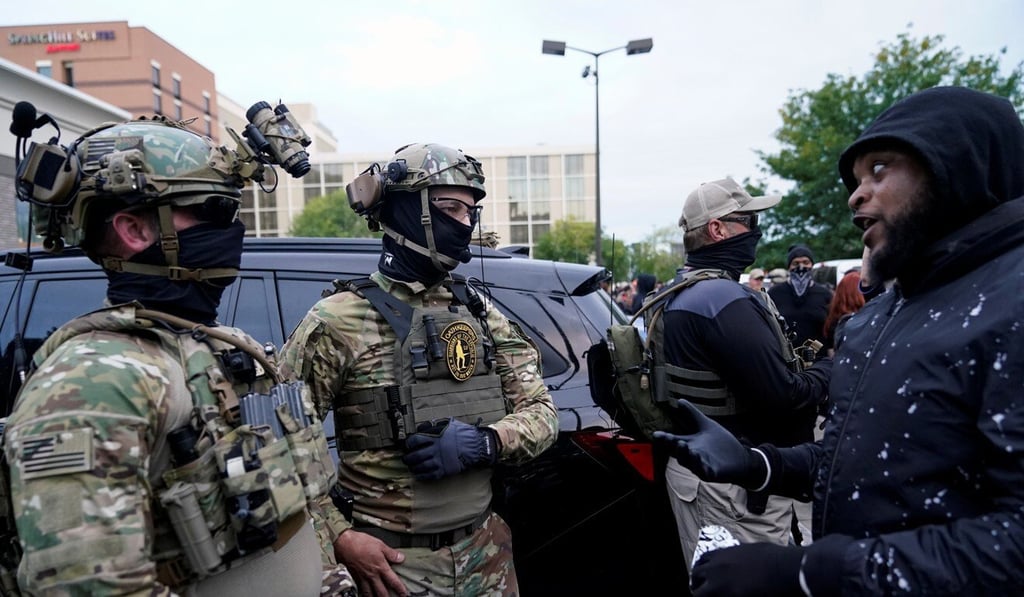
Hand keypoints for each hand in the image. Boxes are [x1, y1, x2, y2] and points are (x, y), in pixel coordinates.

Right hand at [334, 530, 407, 596]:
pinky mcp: (354, 578)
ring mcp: (362, 578)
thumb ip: (391, 553)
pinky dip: (364, 594)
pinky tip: (366, 595)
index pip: (393, 581)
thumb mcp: (380, 544)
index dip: (400, 589)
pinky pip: (360, 590)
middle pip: (382, 592)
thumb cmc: (360, 542)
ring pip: (370, 594)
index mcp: (380, 567)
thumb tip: (401, 558)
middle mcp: (372, 575)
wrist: (344, 542)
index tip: (404, 594)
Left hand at [402, 418, 498, 479]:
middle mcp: (435, 449)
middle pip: (415, 455)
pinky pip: (429, 475)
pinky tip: (418, 474)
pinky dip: (421, 476)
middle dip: (408, 458)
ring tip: (411, 467)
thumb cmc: (463, 433)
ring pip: (420, 467)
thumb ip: (434, 425)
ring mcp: (439, 461)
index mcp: (435, 437)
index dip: (409, 443)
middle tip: (406, 458)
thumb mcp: (448, 423)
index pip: (415, 440)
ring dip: (413, 467)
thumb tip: (422, 427)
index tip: (408, 445)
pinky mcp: (444, 470)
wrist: (477, 447)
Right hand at [652, 399, 766, 487]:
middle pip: (679, 453)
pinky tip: (699, 458)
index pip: (674, 442)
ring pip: (689, 463)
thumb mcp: (706, 426)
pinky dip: (700, 466)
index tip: (657, 434)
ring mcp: (701, 466)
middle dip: (674, 446)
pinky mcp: (712, 474)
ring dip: (686, 455)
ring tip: (683, 445)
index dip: (665, 439)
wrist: (741, 459)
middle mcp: (692, 456)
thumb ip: (692, 415)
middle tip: (671, 438)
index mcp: (690, 445)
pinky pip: (704, 471)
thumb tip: (679, 400)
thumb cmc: (721, 443)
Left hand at [691, 542, 803, 596]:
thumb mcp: (751, 549)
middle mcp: (716, 568)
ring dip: (703, 594)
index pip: (702, 561)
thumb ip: (737, 555)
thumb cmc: (772, 557)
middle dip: (697, 584)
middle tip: (702, 590)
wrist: (782, 569)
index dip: (702, 569)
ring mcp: (720, 585)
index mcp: (722, 554)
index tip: (703, 575)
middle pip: (695, 577)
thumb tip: (738, 559)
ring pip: (699, 593)